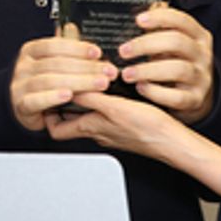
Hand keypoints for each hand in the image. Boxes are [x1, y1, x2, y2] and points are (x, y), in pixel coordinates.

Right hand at [9, 29, 116, 131]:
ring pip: (49, 81)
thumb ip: (64, 47)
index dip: (77, 48)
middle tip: (107, 72)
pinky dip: (53, 97)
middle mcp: (24, 66)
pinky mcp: (21, 105)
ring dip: (78, 82)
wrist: (22, 107)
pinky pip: (37, 100)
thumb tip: (73, 27)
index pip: (54, 45)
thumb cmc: (40, 84)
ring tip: (98, 84)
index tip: (97, 53)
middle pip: (56, 63)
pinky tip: (68, 96)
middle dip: (86, 68)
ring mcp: (20, 85)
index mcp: (32, 51)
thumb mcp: (52, 62)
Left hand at [45, 91, 220, 196]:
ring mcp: (111, 129)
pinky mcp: (124, 125)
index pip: (56, 128)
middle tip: (63, 80)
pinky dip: (102, 100)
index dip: (47, 112)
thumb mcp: (115, 108)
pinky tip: (110, 87)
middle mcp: (98, 131)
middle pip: (69, 119)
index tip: (46, 93)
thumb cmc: (149, 130)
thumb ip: (91, 97)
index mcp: (91, 127)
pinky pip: (104, 112)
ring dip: (84, 97)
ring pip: (87, 114)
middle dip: (64, 100)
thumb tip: (70, 85)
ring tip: (84, 79)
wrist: (174, 142)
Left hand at [118, 3, 214, 123]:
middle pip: (177, 42)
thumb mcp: (174, 43)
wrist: (198, 94)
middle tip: (123, 51)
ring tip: (126, 74)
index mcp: (198, 36)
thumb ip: (160, 29)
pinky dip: (156, 92)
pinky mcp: (194, 99)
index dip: (160, 17)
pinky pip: (176, 97)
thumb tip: (140, 11)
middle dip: (146, 45)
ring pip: (177, 69)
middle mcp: (202, 55)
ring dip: (147, 70)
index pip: (182, 20)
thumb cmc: (178, 62)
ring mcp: (201, 78)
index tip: (138, 20)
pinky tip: (141, 87)